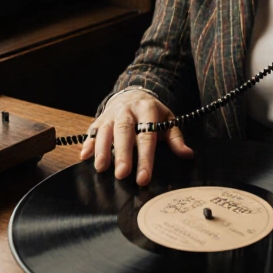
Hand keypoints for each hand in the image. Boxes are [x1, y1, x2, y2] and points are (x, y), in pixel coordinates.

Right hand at [78, 89, 193, 185]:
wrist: (132, 94)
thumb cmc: (151, 113)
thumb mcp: (167, 120)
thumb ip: (175, 138)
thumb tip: (188, 155)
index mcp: (147, 110)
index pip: (147, 136)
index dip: (145, 158)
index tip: (143, 178)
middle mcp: (127, 111)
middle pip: (124, 131)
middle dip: (122, 153)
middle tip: (122, 174)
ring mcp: (111, 114)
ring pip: (105, 130)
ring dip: (102, 149)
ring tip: (101, 168)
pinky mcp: (99, 118)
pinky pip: (92, 130)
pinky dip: (88, 142)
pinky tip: (85, 155)